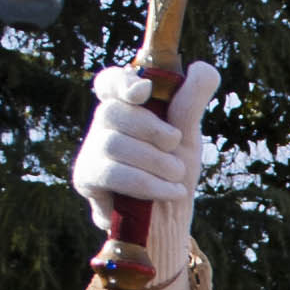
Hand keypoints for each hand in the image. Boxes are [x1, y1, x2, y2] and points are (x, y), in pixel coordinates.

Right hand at [71, 61, 218, 287]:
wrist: (169, 222)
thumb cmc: (174, 174)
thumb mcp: (187, 136)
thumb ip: (191, 101)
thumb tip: (203, 67)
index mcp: (125, 107)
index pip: (110, 83)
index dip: (121, 82)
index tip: (143, 91)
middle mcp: (103, 125)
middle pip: (113, 111)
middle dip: (152, 129)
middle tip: (175, 146)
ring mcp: (91, 151)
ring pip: (113, 143)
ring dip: (154, 161)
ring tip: (177, 177)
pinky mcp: (85, 178)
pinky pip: (112, 173)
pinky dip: (146, 182)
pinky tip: (170, 191)